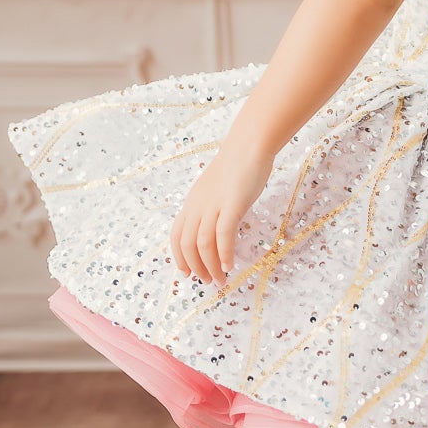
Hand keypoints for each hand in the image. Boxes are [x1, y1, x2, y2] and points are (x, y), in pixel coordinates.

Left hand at [169, 139, 274, 288]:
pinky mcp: (232, 204)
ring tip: (220, 280)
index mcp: (193, 202)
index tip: (187, 273)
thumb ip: (213, 206)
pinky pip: (223, 234)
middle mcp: (198, 205)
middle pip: (187, 244)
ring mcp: (214, 205)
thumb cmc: (238, 165)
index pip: (177, 235)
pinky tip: (229, 265)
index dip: (179, 257)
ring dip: (210, 266)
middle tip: (208, 282)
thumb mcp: (217, 188)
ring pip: (203, 243)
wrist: (250, 145)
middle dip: (196, 267)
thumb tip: (217, 226)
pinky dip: (223, 253)